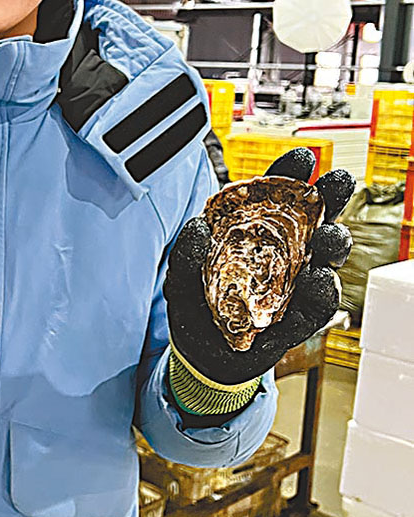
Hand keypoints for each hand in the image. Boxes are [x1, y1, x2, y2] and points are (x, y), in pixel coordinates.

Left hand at [164, 149, 354, 383]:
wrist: (202, 357)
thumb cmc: (196, 306)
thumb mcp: (182, 276)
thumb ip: (187, 253)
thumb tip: (197, 226)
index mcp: (258, 232)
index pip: (279, 196)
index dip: (292, 175)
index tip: (303, 159)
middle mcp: (285, 252)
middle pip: (316, 218)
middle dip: (331, 198)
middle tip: (336, 183)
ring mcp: (296, 284)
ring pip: (326, 257)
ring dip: (332, 242)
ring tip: (327, 237)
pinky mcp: (300, 318)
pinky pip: (319, 303)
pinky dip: (322, 291)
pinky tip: (319, 280)